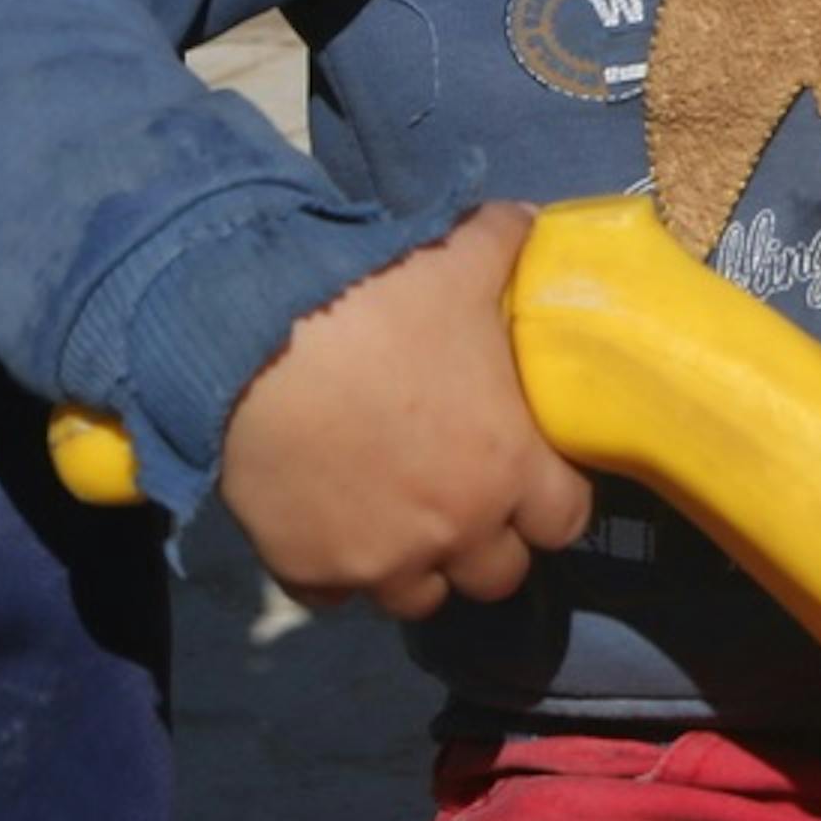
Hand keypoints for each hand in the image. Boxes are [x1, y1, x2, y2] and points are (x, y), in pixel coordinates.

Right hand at [219, 205, 595, 620]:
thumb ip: (508, 245)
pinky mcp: (307, 571)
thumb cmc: (378, 301)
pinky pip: (334, 597)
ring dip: (414, 564)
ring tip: (393, 517)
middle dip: (485, 541)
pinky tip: (326, 525)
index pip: (565, 521)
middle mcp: (454, 528)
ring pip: (418, 599)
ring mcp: (379, 560)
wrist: (255, 341)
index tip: (530, 475)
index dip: (550, 500)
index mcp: (510, 465)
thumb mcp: (461, 258)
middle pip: (496, 575)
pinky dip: (336, 571)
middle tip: (460, 497)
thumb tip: (531, 222)